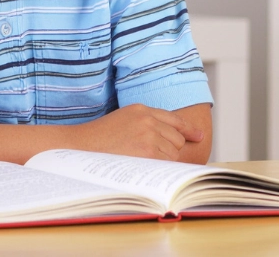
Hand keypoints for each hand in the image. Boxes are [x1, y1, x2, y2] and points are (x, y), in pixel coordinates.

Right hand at [70, 104, 204, 160]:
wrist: (79, 147)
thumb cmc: (97, 140)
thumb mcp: (122, 121)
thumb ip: (144, 124)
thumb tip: (167, 140)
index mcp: (141, 110)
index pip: (173, 119)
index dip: (188, 129)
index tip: (199, 135)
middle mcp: (148, 119)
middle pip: (177, 138)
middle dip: (170, 150)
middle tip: (151, 159)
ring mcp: (149, 135)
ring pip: (173, 152)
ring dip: (163, 160)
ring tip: (140, 162)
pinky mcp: (148, 151)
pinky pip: (167, 162)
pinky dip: (161, 168)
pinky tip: (145, 168)